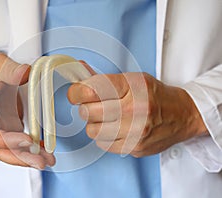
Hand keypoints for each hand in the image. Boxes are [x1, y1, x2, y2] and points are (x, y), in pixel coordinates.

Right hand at [0, 53, 54, 168]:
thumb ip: (8, 69)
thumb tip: (25, 73)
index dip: (6, 140)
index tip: (26, 140)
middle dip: (20, 158)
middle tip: (40, 162)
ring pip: (10, 149)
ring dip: (28, 157)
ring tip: (48, 160)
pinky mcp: (9, 125)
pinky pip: (19, 141)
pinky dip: (32, 147)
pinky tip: (46, 149)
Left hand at [67, 71, 207, 156]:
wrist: (182, 115)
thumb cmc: (155, 95)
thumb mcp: (132, 79)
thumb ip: (104, 79)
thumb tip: (79, 70)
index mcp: (132, 87)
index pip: (92, 89)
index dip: (76, 92)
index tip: (75, 94)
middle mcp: (134, 109)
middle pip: (88, 112)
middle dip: (86, 108)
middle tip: (93, 106)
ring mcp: (135, 131)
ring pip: (92, 131)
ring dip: (95, 125)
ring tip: (107, 119)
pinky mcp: (135, 148)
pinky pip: (103, 145)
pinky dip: (105, 137)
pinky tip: (115, 130)